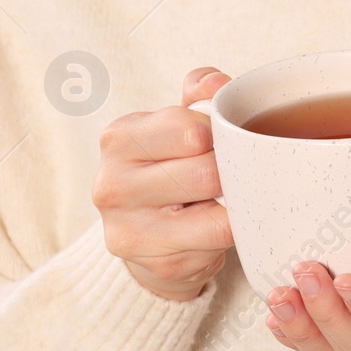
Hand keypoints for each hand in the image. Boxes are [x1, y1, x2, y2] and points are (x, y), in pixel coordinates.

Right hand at [92, 67, 234, 300]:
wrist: (146, 231)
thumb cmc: (170, 164)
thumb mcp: (179, 120)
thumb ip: (200, 93)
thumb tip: (216, 84)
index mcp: (120, 139)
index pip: (192, 130)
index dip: (224, 134)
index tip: (226, 140)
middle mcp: (113, 186)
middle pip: (207, 174)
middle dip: (233, 173)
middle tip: (237, 172)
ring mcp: (130, 231)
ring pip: (217, 218)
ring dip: (235, 207)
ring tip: (228, 198)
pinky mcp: (157, 265)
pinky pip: (217, 248)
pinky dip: (228, 237)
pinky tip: (215, 227)